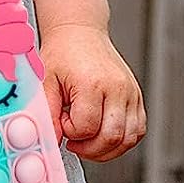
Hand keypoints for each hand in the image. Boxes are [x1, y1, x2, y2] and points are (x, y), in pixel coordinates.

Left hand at [39, 23, 146, 161]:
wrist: (81, 33)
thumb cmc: (63, 54)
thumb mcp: (46, 81)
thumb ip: (48, 112)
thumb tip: (52, 140)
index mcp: (92, 83)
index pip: (86, 127)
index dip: (70, 133)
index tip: (61, 123)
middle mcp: (117, 88)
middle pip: (111, 137)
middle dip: (89, 149)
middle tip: (73, 141)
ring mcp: (131, 93)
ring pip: (128, 139)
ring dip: (106, 149)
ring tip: (87, 140)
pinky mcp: (137, 98)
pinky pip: (137, 131)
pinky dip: (121, 141)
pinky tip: (102, 135)